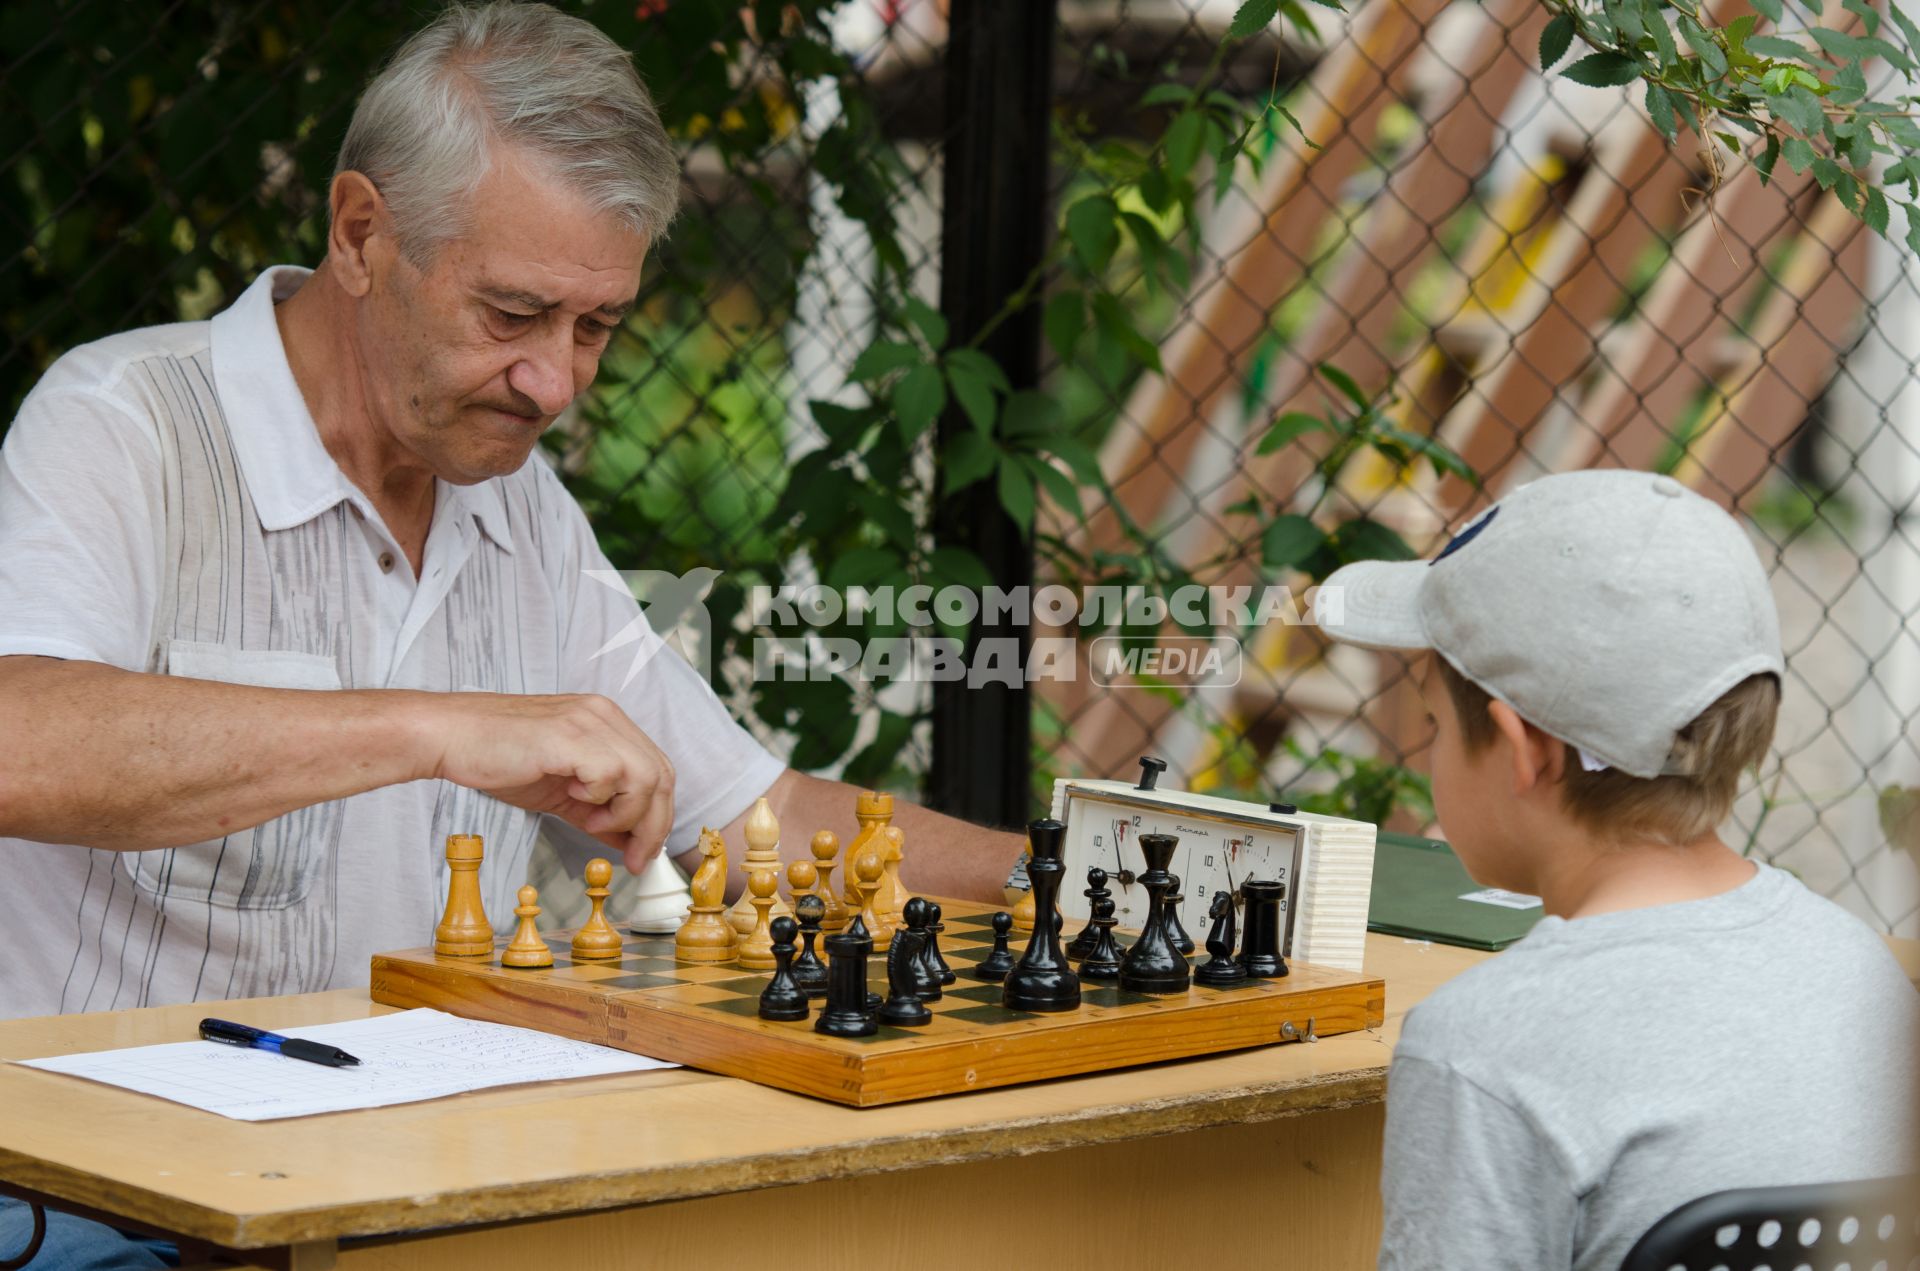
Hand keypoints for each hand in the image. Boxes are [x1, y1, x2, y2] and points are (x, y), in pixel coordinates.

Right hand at [424, 692, 675, 870]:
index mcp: (607, 722)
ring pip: (645, 777)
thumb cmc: (498, 759)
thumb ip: (599, 812)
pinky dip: (599, 798)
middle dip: (653, 826)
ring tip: (590, 820)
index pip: (658, 769)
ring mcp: (589, 721)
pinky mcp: (569, 735)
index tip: (644, 851)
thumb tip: (629, 842)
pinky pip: (611, 774)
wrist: (450, 737)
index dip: (659, 815)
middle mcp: (605, 716)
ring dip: (625, 814)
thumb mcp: (562, 792)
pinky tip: (572, 797)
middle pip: (661, 775)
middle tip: (634, 857)